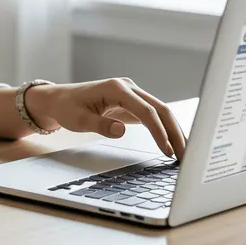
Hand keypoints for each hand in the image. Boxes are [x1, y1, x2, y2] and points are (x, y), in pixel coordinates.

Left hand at [24, 78, 186, 158]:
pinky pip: (154, 117)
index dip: (158, 131)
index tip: (166, 150)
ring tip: (185, 154)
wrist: (59, 100)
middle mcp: (129, 88)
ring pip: (161, 112)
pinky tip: (173, 145)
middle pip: (161, 109)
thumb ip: (99, 125)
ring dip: (174, 132)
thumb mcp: (78, 120)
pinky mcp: (133, 104)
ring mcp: (133, 95)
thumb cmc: (67, 107)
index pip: (146, 110)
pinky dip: (165, 130)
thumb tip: (120, 131)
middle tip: (186, 156)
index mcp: (117, 88)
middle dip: (175, 132)